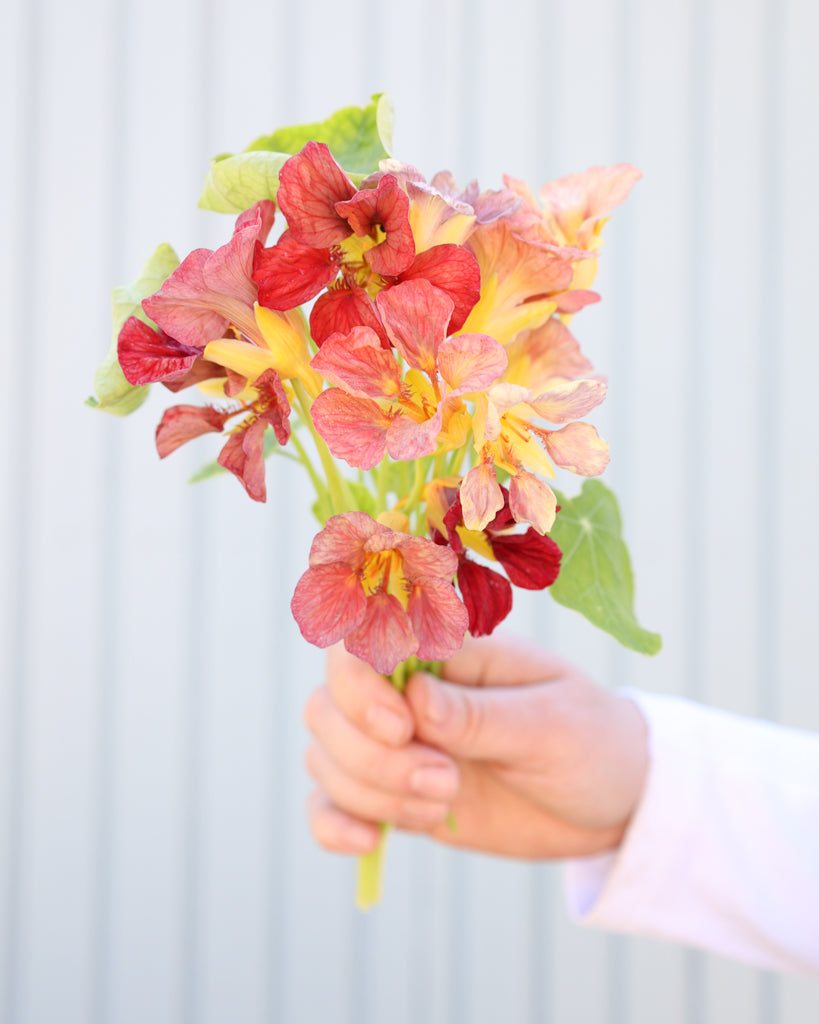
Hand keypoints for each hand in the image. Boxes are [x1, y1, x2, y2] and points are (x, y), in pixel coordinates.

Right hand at [304, 634, 648, 859]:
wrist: (612, 802)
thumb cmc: (590, 741)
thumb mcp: (551, 724)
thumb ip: (482, 715)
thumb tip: (414, 699)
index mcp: (447, 651)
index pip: (364, 642)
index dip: (361, 686)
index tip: (404, 728)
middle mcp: (408, 690)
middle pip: (329, 703)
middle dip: (370, 753)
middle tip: (446, 782)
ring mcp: (397, 743)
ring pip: (325, 753)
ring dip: (369, 790)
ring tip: (443, 805)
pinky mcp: (394, 793)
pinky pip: (331, 802)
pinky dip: (333, 823)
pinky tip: (369, 844)